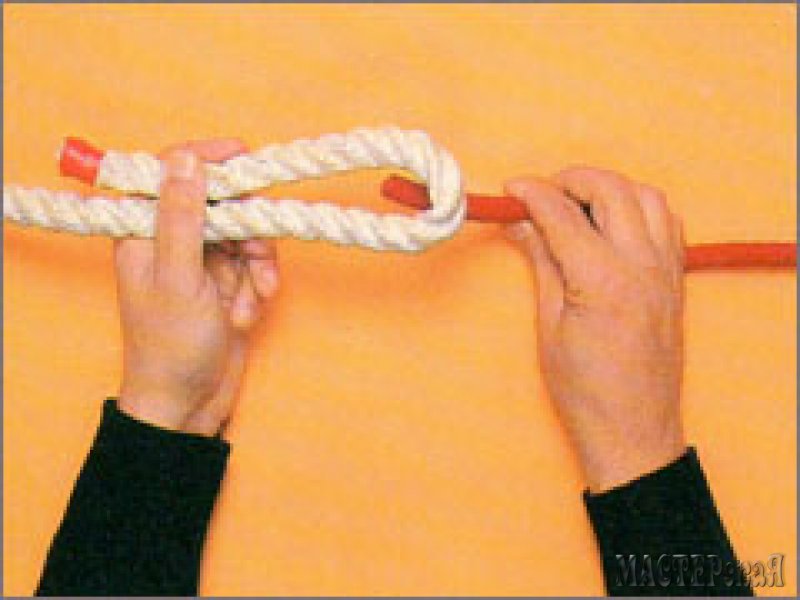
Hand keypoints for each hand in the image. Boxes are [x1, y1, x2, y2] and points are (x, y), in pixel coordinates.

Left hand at [115, 140, 278, 436]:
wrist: (189, 404)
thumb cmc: (170, 347)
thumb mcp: (179, 278)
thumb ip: (183, 217)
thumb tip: (185, 159)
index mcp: (144, 232)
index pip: (172, 173)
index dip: (207, 160)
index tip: (243, 155)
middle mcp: (173, 241)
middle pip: (221, 202)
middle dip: (248, 230)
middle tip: (259, 255)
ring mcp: (203, 262)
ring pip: (246, 233)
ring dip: (258, 266)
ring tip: (255, 297)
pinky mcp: (228, 283)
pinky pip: (256, 264)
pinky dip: (260, 287)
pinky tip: (248, 314)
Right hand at [506, 167, 684, 492]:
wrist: (633, 430)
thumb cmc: (584, 390)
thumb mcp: (550, 325)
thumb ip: (542, 263)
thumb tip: (522, 224)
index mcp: (602, 279)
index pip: (563, 214)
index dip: (532, 193)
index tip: (511, 188)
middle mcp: (642, 265)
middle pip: (611, 190)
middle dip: (572, 179)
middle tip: (541, 193)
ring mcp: (666, 270)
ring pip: (647, 196)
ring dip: (610, 188)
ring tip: (578, 204)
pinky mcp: (677, 280)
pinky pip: (667, 221)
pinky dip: (639, 208)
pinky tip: (614, 224)